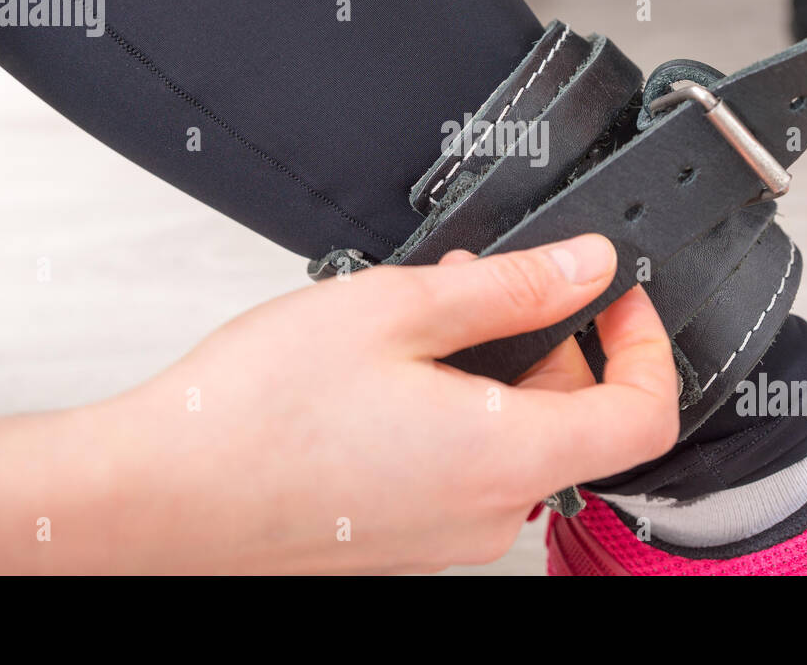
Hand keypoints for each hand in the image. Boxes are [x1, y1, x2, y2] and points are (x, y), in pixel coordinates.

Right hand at [99, 233, 677, 572]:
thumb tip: (589, 267)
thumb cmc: (254, 412)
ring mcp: (446, 537)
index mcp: (506, 456)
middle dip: (551, 342)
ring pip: (517, 441)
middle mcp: (489, 514)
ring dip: (496, 373)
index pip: (647, 415)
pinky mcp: (407, 539)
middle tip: (485, 284)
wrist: (159, 497)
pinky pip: (467, 469)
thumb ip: (512, 287)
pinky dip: (458, 414)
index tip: (614, 297)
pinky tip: (392, 374)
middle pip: (577, 423)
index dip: (647, 343)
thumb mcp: (397, 309)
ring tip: (420, 321)